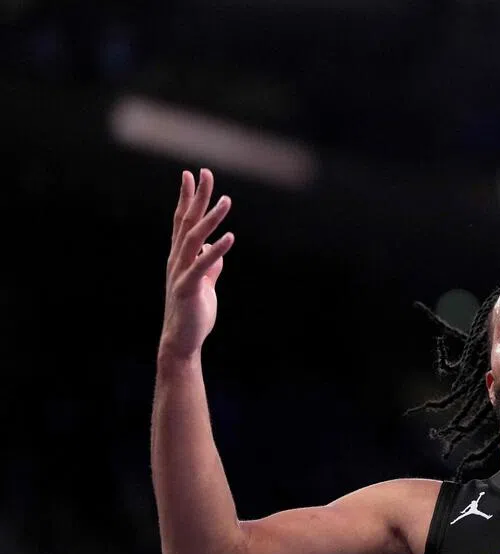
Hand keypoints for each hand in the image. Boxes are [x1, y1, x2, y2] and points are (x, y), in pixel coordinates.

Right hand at [160, 169, 233, 360]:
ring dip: (210, 218)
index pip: (182, 221)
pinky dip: (216, 250)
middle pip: (186, 222)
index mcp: (180, 257)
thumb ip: (210, 266)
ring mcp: (180, 272)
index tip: (190, 176)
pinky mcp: (188, 287)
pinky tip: (229, 237)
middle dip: (196, 197)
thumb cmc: (193, 313)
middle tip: (205, 173)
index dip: (186, 198)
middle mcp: (176, 260)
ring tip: (226, 200)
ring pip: (194, 238)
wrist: (182, 341)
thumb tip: (216, 248)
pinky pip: (202, 265)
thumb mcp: (205, 284)